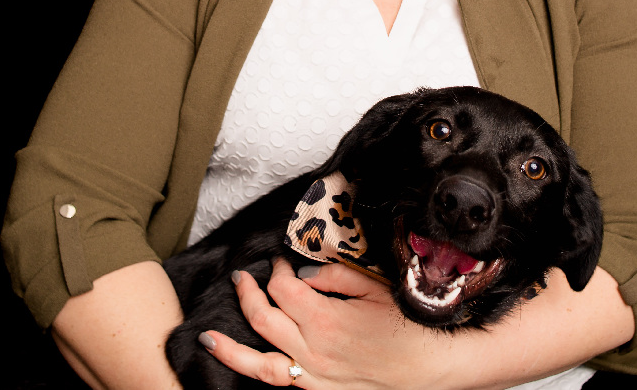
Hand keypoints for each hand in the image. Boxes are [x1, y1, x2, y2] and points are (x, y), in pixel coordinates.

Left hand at [200, 258, 454, 388]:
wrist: (428, 369)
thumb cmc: (404, 325)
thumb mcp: (373, 288)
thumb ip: (335, 276)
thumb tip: (305, 270)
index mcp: (325, 318)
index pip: (283, 287)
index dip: (277, 269)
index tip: (281, 259)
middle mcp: (312, 350)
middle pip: (264, 318)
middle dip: (248, 294)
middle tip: (243, 278)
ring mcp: (313, 376)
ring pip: (259, 364)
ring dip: (231, 350)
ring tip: (208, 339)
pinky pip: (278, 383)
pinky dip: (257, 372)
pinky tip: (246, 363)